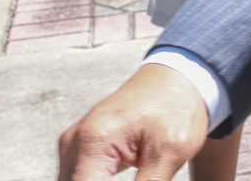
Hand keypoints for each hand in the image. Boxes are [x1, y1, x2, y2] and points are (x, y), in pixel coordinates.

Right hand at [56, 65, 209, 179]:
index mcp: (94, 141)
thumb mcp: (170, 154)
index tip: (141, 180)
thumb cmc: (177, 110)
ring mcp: (72, 144)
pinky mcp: (78, 147)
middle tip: (143, 176)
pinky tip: (128, 176)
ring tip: (141, 171)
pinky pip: (79, 177)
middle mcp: (74, 142)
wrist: (177, 80)